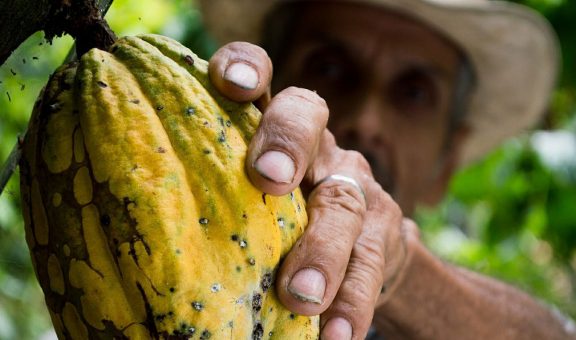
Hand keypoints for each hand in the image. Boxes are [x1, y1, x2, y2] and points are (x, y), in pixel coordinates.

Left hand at [210, 42, 416, 339]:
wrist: (363, 249)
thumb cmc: (278, 222)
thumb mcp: (244, 197)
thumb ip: (210, 195)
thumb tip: (127, 242)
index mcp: (271, 127)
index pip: (262, 77)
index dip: (247, 67)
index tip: (228, 83)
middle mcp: (317, 145)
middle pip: (308, 118)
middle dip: (287, 142)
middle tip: (267, 179)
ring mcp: (354, 186)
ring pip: (343, 204)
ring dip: (322, 250)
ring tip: (301, 296)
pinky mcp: (384, 233)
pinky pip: (371, 264)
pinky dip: (351, 302)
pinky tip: (334, 334)